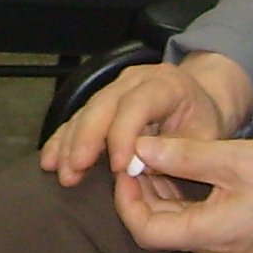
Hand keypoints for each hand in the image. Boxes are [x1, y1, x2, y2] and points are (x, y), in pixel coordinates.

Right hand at [40, 56, 243, 186]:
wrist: (199, 100)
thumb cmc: (202, 123)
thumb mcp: (203, 138)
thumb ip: (174, 150)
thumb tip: (136, 166)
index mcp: (165, 84)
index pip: (138, 105)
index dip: (124, 135)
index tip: (119, 168)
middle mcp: (134, 80)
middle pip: (102, 106)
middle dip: (86, 141)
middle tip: (75, 171)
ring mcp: (114, 88)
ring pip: (85, 112)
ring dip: (69, 144)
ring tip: (60, 172)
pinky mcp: (101, 102)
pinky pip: (77, 119)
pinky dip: (63, 140)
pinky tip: (49, 160)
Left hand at [112, 135, 252, 252]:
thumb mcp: (237, 159)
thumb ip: (186, 155)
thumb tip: (141, 149)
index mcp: (209, 234)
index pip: (145, 231)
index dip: (127, 200)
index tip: (128, 169)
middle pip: (165, 230)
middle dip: (148, 194)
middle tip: (145, 159)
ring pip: (189, 230)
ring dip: (173, 200)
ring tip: (170, 163)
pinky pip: (212, 233)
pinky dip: (197, 208)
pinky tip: (204, 181)